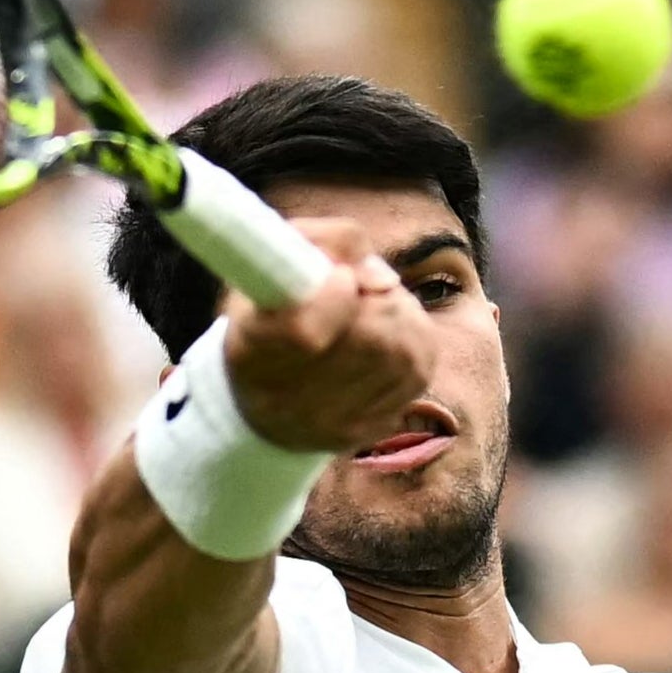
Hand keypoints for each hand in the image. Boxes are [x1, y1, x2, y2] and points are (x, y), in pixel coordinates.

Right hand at [219, 217, 440, 454]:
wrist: (269, 399)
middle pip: (370, 339)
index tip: (341, 278)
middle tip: (363, 289)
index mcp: (251, 352)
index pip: (305, 333)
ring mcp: (334, 423)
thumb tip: (379, 274)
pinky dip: (414, 340)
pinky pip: (420, 370)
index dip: (335, 296)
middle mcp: (289, 400)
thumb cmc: (271, 315)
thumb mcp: (276, 264)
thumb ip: (323, 242)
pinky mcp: (371, 430)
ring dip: (400, 314)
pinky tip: (391, 333)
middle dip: (379, 299)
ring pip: (403, 352)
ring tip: (376, 308)